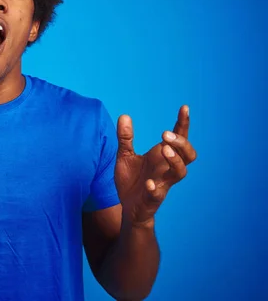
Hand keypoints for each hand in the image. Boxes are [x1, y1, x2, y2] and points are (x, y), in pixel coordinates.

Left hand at [114, 105, 196, 227]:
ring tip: (164, 150)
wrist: (127, 207)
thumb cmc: (131, 180)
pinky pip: (158, 194)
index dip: (183, 123)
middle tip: (165, 134)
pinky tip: (149, 183)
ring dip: (175, 161)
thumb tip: (124, 116)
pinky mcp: (153, 198)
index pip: (179, 138)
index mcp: (162, 156)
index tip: (184, 108)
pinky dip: (155, 188)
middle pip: (189, 154)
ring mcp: (162, 183)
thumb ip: (125, 138)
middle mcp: (166, 168)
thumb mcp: (124, 155)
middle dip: (182, 143)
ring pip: (180, 173)